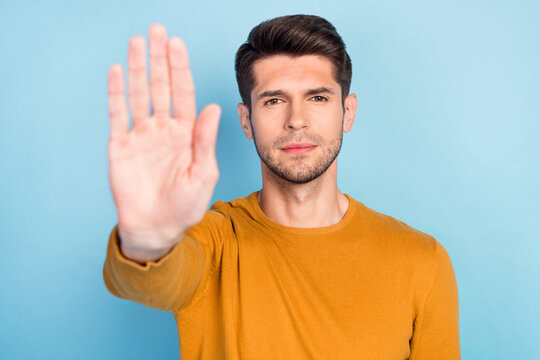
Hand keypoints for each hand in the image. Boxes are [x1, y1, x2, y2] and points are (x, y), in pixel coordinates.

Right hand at [107, 24, 219, 258]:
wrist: (157, 228)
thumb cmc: (185, 205)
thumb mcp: (202, 173)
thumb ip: (205, 140)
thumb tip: (213, 107)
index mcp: (186, 133)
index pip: (184, 93)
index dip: (180, 68)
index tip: (178, 43)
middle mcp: (164, 129)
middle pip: (161, 86)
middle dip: (160, 59)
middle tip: (158, 30)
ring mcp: (141, 136)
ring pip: (139, 94)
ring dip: (138, 68)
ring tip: (138, 42)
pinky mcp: (120, 146)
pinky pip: (118, 114)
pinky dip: (117, 93)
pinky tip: (118, 71)